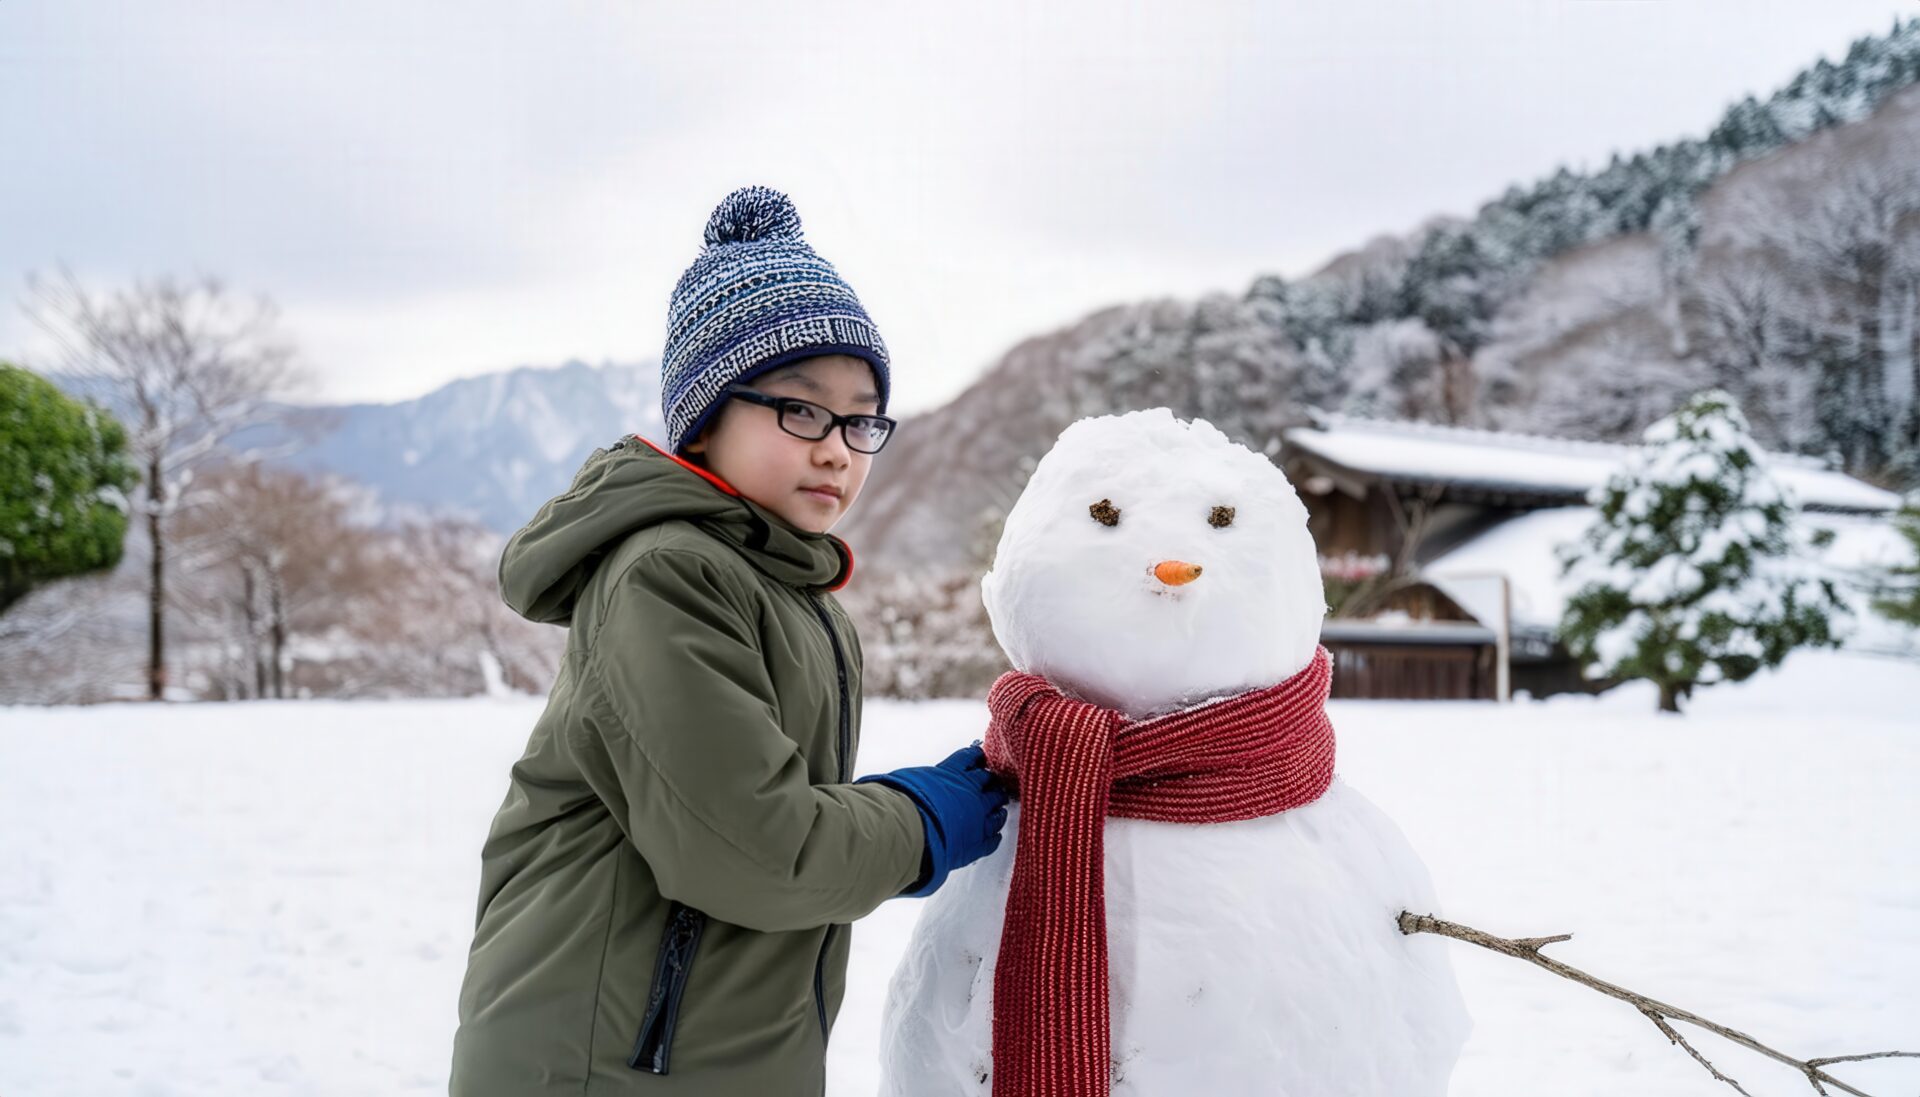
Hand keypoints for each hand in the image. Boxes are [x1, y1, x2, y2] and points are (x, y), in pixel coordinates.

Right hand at [857, 742, 1010, 896]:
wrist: (909, 834)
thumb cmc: (901, 805)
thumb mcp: (906, 783)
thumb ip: (912, 782)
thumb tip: (890, 783)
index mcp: (952, 772)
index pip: (971, 757)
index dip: (976, 758)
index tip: (979, 759)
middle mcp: (971, 792)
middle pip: (990, 783)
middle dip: (990, 784)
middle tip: (991, 786)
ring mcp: (978, 818)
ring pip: (997, 810)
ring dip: (997, 809)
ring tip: (997, 810)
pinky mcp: (977, 843)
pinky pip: (993, 838)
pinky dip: (993, 836)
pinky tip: (992, 835)